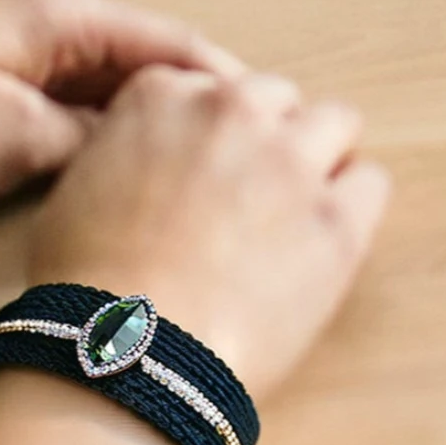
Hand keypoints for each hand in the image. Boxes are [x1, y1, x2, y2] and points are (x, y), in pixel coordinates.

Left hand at [0, 0, 245, 227]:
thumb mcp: (17, 139)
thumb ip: (94, 138)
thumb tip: (142, 145)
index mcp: (60, 11)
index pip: (172, 41)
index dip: (225, 85)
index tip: (269, 119)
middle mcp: (45, 20)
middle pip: (145, 62)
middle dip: (190, 107)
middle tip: (238, 156)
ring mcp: (19, 53)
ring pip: (109, 89)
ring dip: (143, 126)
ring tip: (189, 172)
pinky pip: (71, 107)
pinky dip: (100, 136)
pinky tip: (117, 172)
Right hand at [21, 62, 388, 402]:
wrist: (124, 356)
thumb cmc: (84, 291)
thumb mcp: (75, 192)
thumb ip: (124, 152)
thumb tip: (148, 167)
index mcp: (163, 95)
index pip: (212, 88)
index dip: (214, 133)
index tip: (210, 168)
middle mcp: (232, 111)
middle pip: (276, 98)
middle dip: (270, 138)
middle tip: (256, 194)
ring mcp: (290, 162)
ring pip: (336, 122)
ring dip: (320, 158)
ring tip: (298, 212)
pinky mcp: (336, 220)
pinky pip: (370, 183)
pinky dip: (353, 207)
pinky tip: (326, 242)